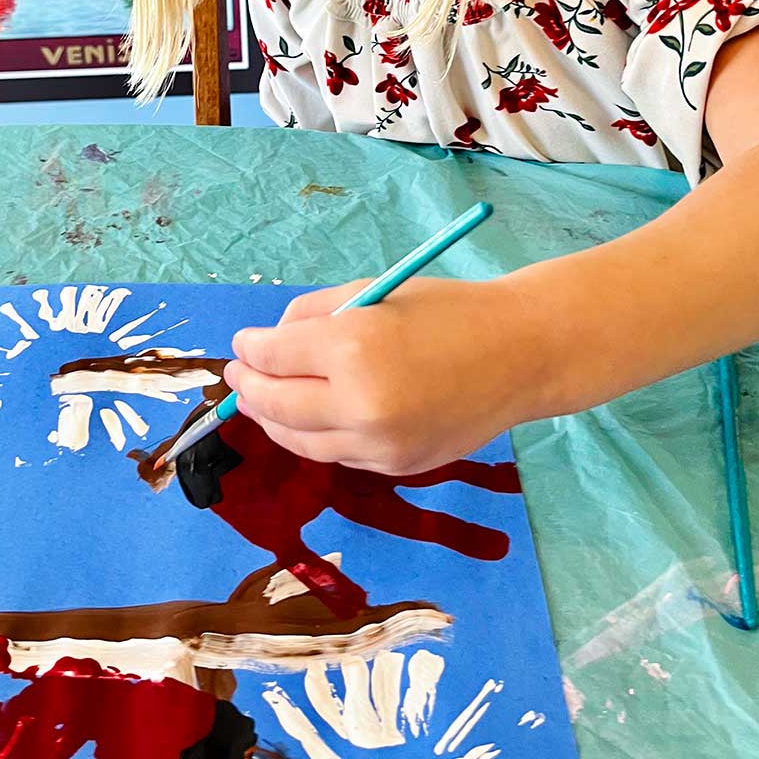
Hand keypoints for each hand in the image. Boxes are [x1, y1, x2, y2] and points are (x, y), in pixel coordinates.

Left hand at [223, 275, 550, 476]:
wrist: (522, 355)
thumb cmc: (449, 311)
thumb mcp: (376, 291)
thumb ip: (315, 314)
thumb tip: (269, 342)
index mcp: (353, 346)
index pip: (273, 355)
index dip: (249, 349)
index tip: (242, 344)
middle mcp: (360, 403)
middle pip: (275, 404)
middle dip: (248, 389)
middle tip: (237, 375)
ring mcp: (378, 444)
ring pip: (300, 441)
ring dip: (273, 419)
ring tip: (261, 401)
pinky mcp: (396, 467)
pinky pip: (338, 453)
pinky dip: (316, 436)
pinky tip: (309, 417)